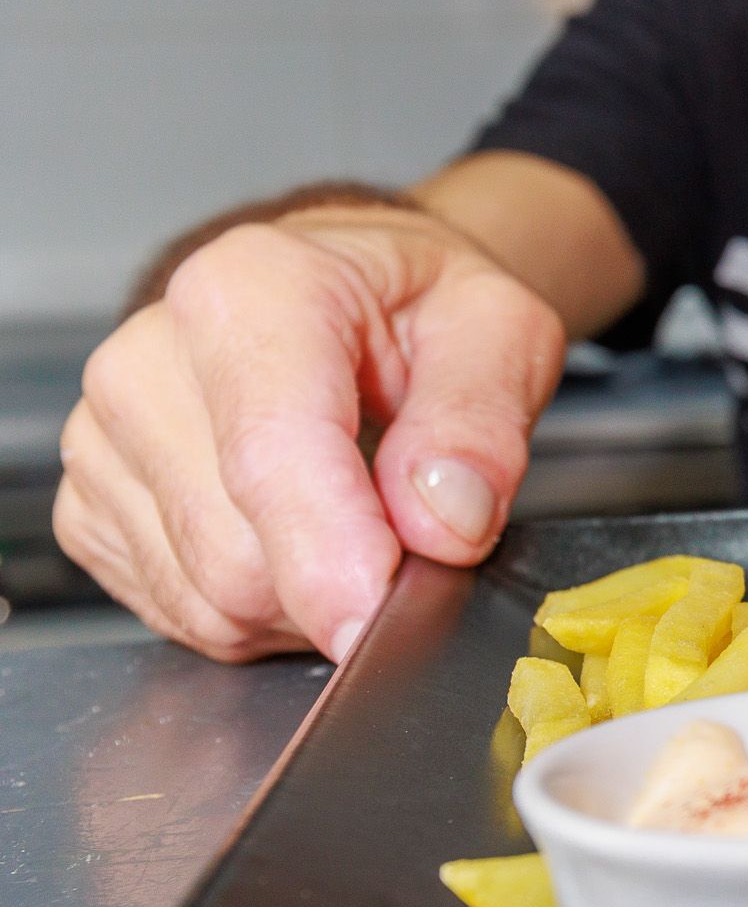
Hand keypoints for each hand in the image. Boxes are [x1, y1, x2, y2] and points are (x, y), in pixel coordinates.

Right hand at [53, 206, 566, 660]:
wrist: (345, 294)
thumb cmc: (413, 308)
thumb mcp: (500, 329)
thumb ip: (480, 422)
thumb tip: (446, 520)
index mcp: (250, 292)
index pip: (270, 456)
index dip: (329, 557)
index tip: (382, 613)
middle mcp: (148, 360)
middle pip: (234, 554)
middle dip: (345, 580)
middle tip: (413, 535)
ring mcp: (102, 438)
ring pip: (209, 600)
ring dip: (305, 604)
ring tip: (358, 524)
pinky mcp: (88, 507)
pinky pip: (180, 614)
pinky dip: (257, 612)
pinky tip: (298, 543)